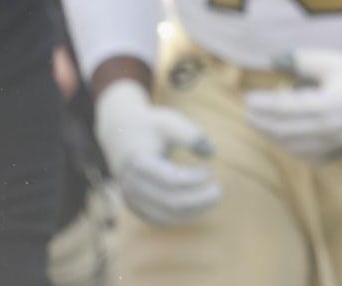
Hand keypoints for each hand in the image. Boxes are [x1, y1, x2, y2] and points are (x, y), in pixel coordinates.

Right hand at [94, 78, 221, 225]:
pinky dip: (183, 216)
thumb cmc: (150, 126)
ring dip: (194, 210)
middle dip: (199, 199)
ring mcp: (132, 200)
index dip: (194, 179)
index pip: (171, 180)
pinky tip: (201, 205)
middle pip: (170, 202)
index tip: (210, 168)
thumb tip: (211, 152)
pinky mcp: (137, 208)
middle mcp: (131, 186)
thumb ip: (189, 134)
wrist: (121, 135)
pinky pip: (162, 219)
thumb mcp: (169, 121)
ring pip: (167, 216)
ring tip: (214, 198)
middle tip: (220, 190)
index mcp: (138, 164)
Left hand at [244, 43, 341, 161]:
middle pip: (285, 131)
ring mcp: (337, 143)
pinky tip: (283, 139)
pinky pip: (309, 156)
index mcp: (329, 103)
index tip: (249, 99)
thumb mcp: (333, 63)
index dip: (264, 105)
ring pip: (294, 147)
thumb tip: (269, 58)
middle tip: (249, 114)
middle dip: (262, 123)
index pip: (286, 109)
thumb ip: (301, 60)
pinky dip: (292, 149)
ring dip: (273, 137)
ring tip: (262, 125)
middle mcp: (332, 127)